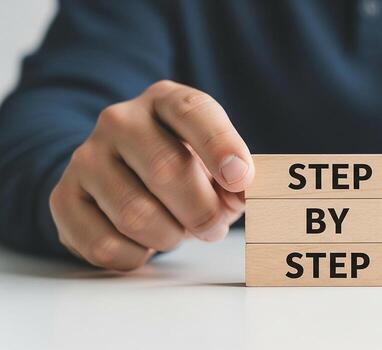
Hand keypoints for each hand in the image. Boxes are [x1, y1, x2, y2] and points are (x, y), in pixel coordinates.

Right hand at [50, 80, 253, 270]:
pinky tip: (143, 243)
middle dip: (202, 211)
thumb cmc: (182, 167)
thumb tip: (241, 192)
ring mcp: (86, 157)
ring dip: (169, 236)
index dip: (220, 146)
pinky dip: (136, 255)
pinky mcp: (64, 198)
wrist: (122, 174)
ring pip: (135, 215)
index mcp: (165, 101)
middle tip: (214, 228)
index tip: (241, 179)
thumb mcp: (215, 161)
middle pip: (166, 170)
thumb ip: (234, 175)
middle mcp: (119, 120)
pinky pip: (104, 244)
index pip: (192, 112)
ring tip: (177, 231)